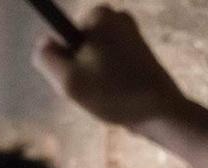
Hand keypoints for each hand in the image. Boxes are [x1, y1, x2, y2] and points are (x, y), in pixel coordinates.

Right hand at [33, 5, 189, 127]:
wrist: (162, 113)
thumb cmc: (114, 94)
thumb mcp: (67, 80)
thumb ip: (45, 57)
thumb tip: (44, 42)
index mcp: (101, 14)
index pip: (64, 34)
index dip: (67, 60)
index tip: (83, 76)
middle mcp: (119, 18)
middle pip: (82, 46)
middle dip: (83, 69)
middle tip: (96, 89)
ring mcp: (134, 36)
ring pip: (97, 60)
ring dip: (98, 80)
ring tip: (111, 95)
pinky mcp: (143, 55)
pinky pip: (114, 68)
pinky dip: (114, 83)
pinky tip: (123, 96)